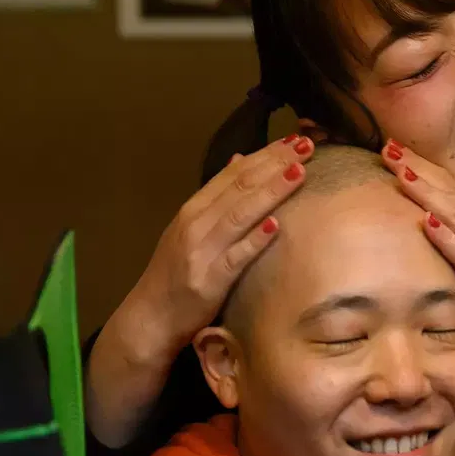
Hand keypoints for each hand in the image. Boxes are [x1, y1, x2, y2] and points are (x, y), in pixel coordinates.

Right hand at [113, 135, 314, 363]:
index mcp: (194, 209)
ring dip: (270, 191)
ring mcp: (201, 251)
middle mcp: (195, 224)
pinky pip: (235, 257)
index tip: (294, 139)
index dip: (265, 154)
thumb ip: (217, 198)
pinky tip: (275, 225)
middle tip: (306, 145)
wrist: (148, 316)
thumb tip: (241, 159)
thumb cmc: (176, 273)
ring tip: (298, 172)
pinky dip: (254, 240)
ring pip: (239, 214)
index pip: (233, 173)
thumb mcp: (192, 229)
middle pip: (239, 186)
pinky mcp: (209, 281)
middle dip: (274, 163)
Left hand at [380, 141, 454, 339]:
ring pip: (454, 213)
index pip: (446, 185)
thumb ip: (446, 237)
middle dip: (418, 166)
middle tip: (388, 146)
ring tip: (402, 172)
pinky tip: (427, 222)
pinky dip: (446, 236)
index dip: (420, 163)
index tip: (392, 147)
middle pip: (447, 190)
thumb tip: (412, 220)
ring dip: (427, 191)